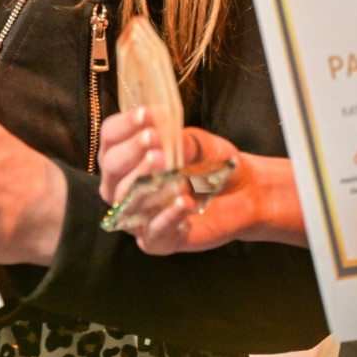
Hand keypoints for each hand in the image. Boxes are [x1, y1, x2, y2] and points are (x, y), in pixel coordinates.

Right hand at [97, 108, 305, 254]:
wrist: (246, 192)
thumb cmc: (213, 163)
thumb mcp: (200, 144)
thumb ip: (181, 142)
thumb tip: (164, 139)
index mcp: (129, 156)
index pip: (111, 138)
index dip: (124, 126)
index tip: (146, 115)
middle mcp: (125, 185)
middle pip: (111, 167)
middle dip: (131, 152)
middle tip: (154, 142)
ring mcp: (139, 215)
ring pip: (126, 201)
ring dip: (146, 184)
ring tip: (173, 172)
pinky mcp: (159, 241)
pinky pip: (153, 234)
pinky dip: (167, 217)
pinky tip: (185, 201)